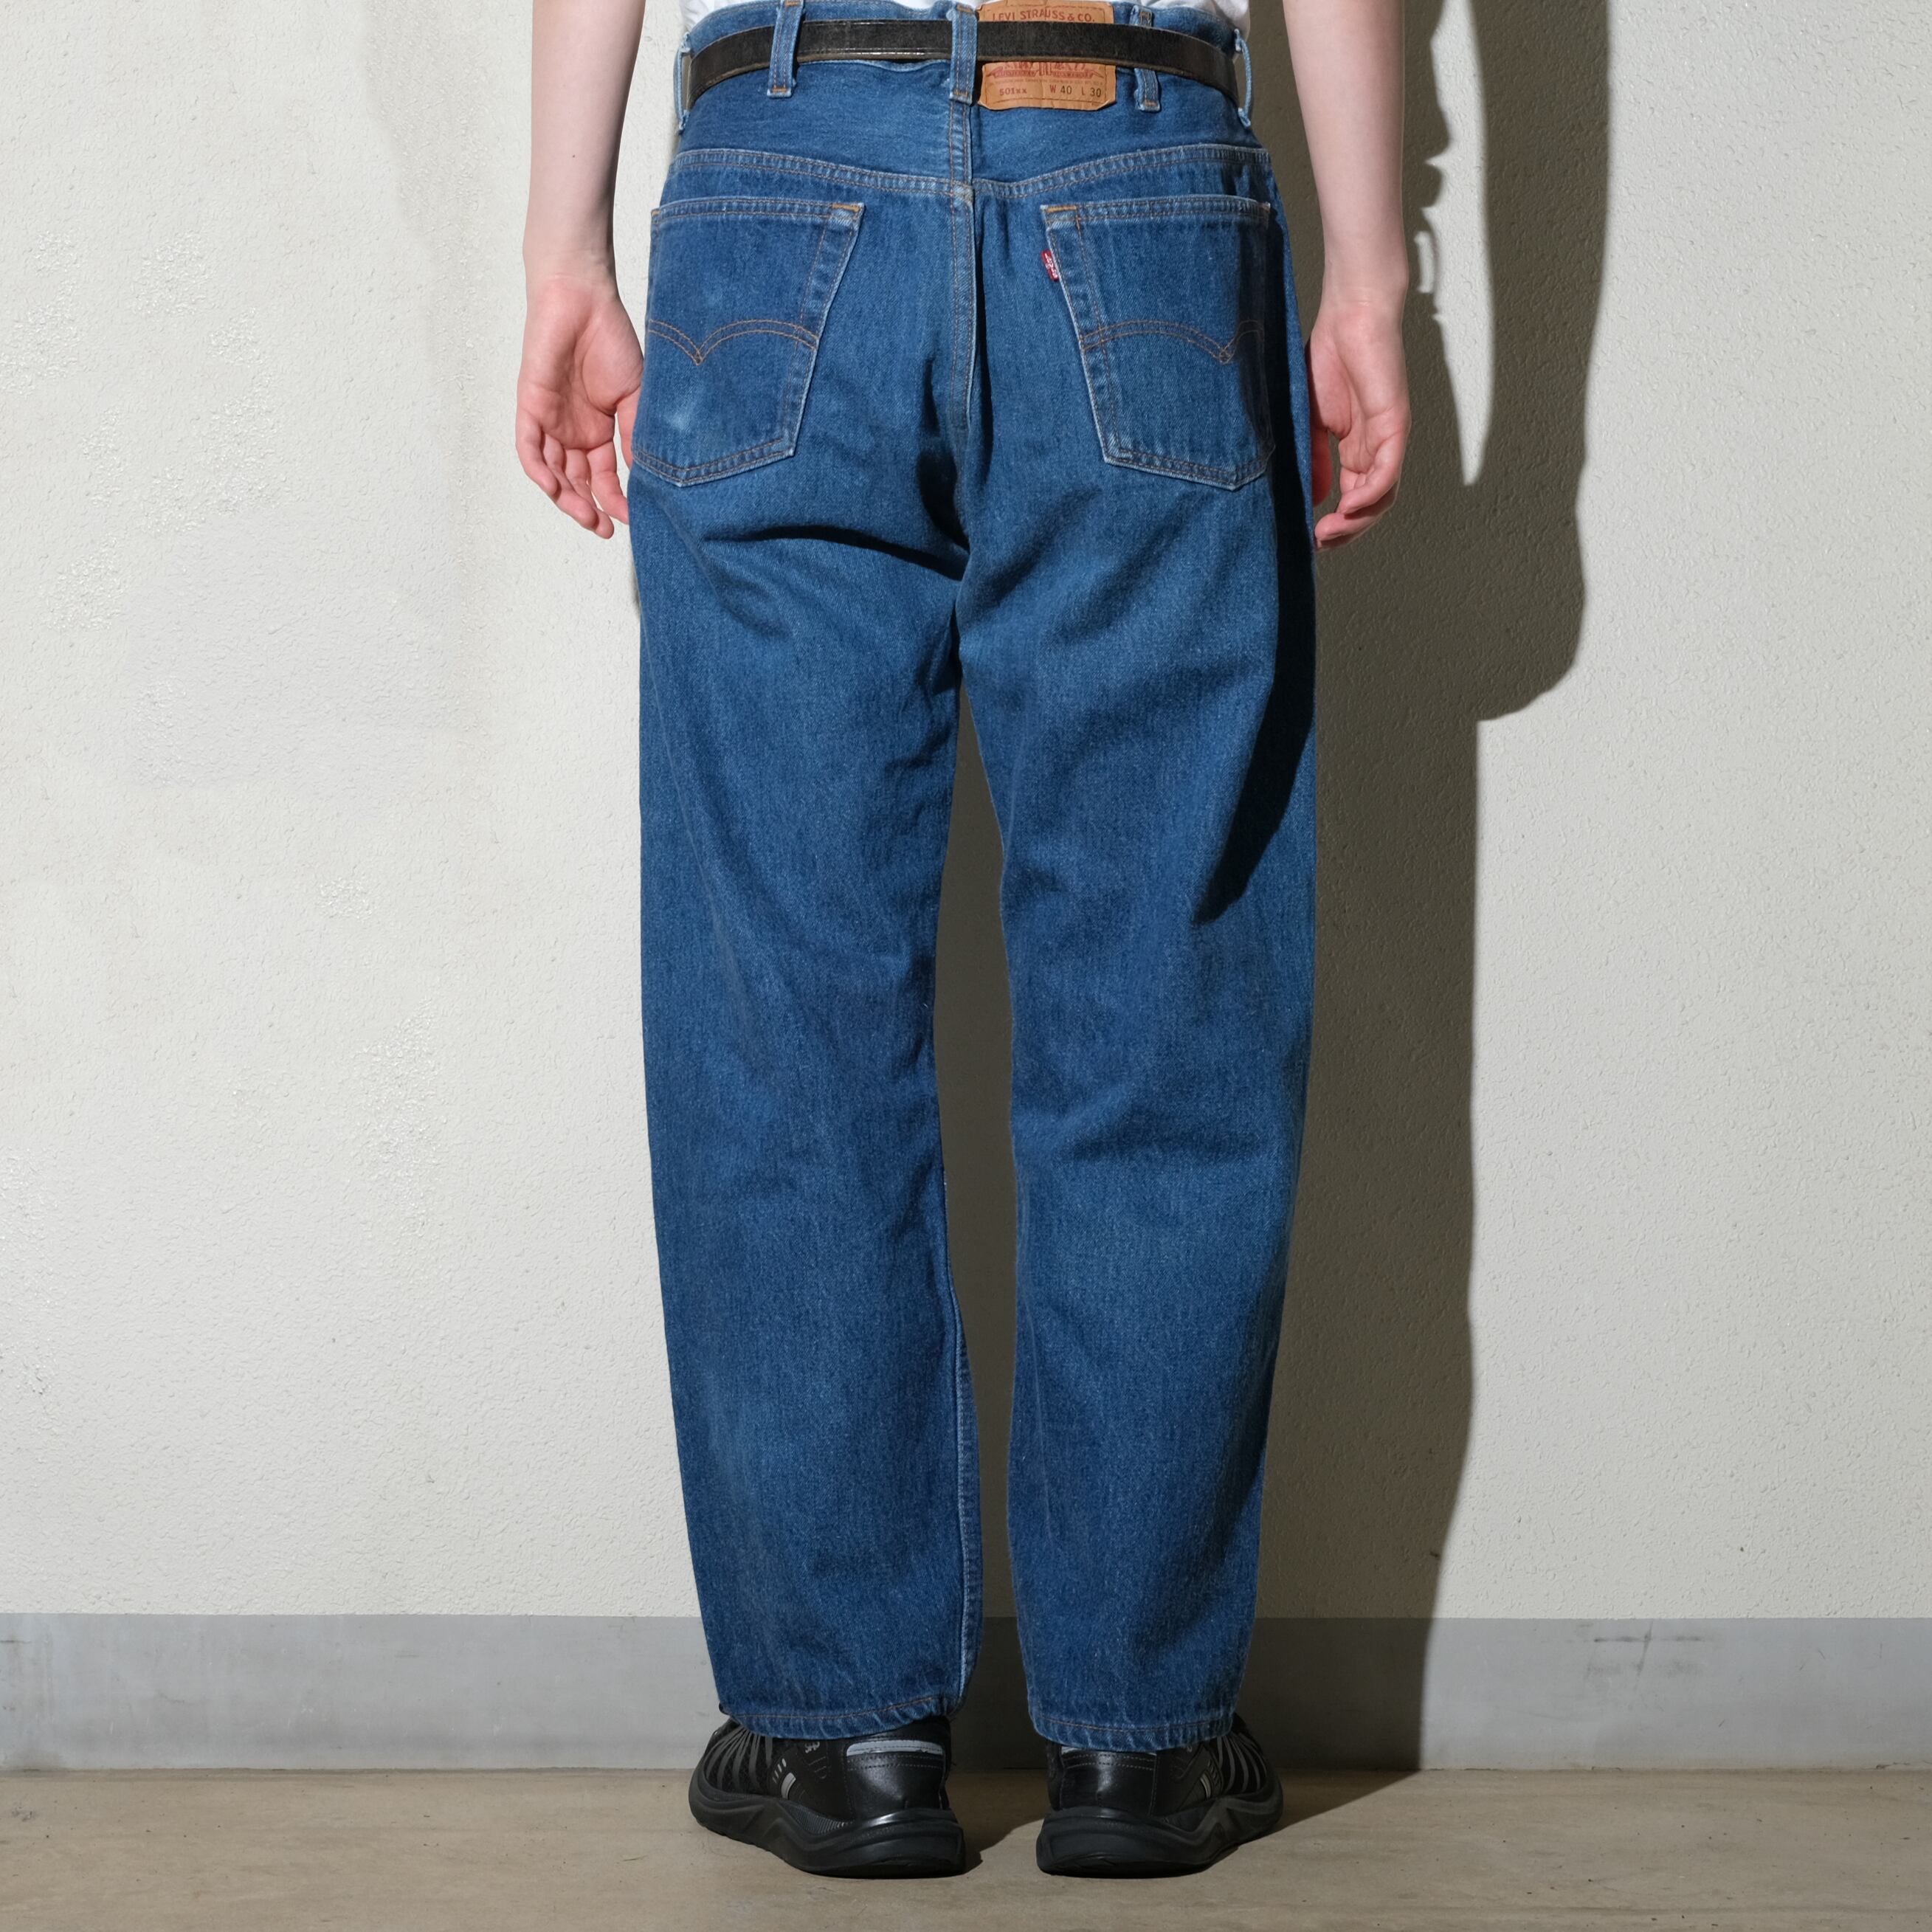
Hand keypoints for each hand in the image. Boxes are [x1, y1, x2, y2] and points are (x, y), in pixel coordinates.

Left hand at [516, 272, 643, 538]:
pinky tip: (555, 489)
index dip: (615, 501)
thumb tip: (643, 478)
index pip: (603, 478)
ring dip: (567, 498)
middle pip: (576, 482)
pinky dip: (540, 470)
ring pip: (553, 472)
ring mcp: (550, 421)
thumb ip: (635, 436)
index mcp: (598, 431)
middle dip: (589, 509)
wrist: (583, 299)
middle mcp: (572, 432)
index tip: (631, 519)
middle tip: (605, 529)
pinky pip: (529, 447)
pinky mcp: (530, 406)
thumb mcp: (633, 397)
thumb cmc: (610, 340)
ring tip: (587, 517)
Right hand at [1307, 297, 1409, 549]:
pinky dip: (1371, 494)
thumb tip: (1314, 497)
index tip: (1310, 539)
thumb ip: (1314, 459)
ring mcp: (1387, 438)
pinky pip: (1388, 470)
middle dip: (1347, 532)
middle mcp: (1375, 448)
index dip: (1336, 524)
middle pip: (1371, 506)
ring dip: (1358, 521)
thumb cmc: (1329, 356)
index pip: (1353, 498)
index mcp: (1356, 448)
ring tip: (1330, 532)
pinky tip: (1348, 507)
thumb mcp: (1311, 420)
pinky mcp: (1394, 423)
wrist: (1349, 314)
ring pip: (1383, 496)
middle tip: (1320, 544)